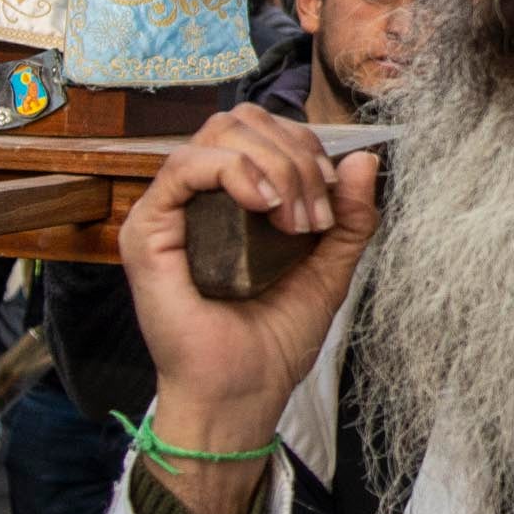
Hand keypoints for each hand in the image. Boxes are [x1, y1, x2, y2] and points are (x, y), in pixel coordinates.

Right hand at [117, 109, 379, 513]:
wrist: (242, 392)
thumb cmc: (274, 339)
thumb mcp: (329, 268)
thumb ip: (350, 216)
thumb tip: (365, 158)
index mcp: (236, 198)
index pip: (265, 130)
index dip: (307, 146)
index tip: (333, 197)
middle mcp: (199, 196)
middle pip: (243, 121)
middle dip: (295, 154)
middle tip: (314, 214)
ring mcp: (170, 209)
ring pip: (219, 134)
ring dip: (273, 165)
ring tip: (293, 219)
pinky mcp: (147, 228)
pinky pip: (185, 166)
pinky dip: (235, 171)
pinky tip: (264, 205)